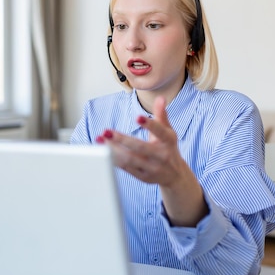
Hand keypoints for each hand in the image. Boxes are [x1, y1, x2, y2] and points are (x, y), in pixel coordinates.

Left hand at [96, 96, 207, 225]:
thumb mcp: (168, 131)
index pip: (160, 132)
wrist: (175, 175)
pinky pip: (126, 168)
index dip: (150, 124)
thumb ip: (161, 115)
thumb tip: (160, 98)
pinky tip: (103, 149)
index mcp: (168, 141)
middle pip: (140, 147)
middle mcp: (161, 156)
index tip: (137, 117)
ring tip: (100, 138)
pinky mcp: (143, 176)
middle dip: (122, 139)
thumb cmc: (168, 147)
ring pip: (130, 159)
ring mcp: (152, 168)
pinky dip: (113, 159)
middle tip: (106, 131)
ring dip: (113, 149)